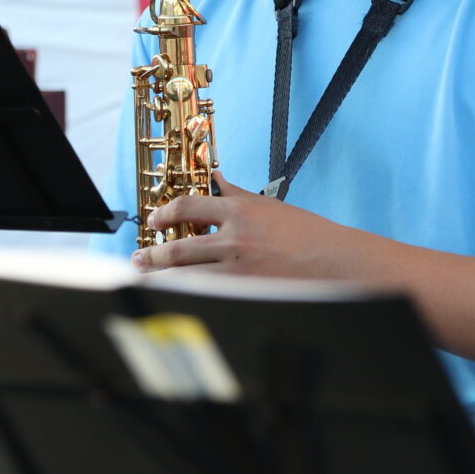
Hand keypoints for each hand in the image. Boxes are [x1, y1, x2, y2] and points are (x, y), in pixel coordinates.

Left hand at [132, 173, 358, 278]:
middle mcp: (235, 238)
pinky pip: (208, 292)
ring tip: (148, 278)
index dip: (165, 213)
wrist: (335, 261)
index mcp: (240, 211)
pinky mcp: (246, 291)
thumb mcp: (269, 206)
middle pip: (179, 247)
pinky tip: (178, 294)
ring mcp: (239, 268)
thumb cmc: (306, 233)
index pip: (190, 206)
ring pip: (188, 275)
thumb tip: (216, 180)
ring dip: (163, 277)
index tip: (153, 221)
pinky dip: (188, 293)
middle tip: (139, 257)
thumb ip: (237, 195)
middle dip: (152, 255)